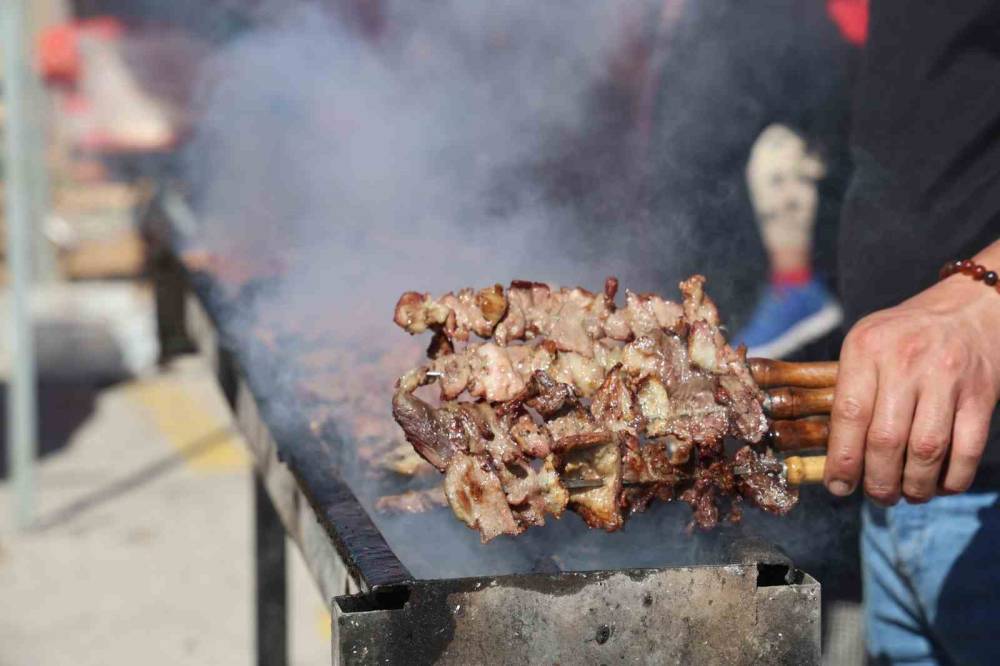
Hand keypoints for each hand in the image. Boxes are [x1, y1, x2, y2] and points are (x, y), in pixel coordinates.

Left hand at [824, 273, 999, 502]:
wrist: (970, 308)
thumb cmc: (905, 335)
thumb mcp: (866, 344)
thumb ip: (850, 390)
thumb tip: (834, 456)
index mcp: (867, 348)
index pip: (849, 414)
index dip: (842, 460)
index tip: (839, 486)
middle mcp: (906, 361)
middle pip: (886, 440)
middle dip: (878, 481)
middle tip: (877, 496)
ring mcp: (947, 377)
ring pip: (927, 451)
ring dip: (915, 486)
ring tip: (907, 494)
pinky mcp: (982, 394)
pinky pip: (967, 450)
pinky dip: (953, 479)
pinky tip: (940, 485)